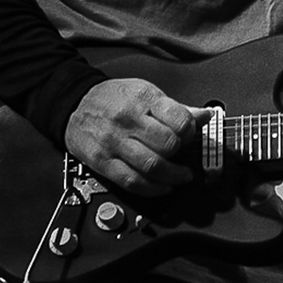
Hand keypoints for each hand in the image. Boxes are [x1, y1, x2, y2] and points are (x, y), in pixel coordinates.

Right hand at [65, 78, 206, 195]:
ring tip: (181, 176)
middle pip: (168, 145)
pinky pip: (133, 182)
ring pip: (152, 166)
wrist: (75, 104)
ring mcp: (114, 142)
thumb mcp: (146, 93)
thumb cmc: (114, 98)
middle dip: (181, 154)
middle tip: (183, 155)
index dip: (190, 132)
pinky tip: (163, 186)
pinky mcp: (103, 162)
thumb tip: (206, 116)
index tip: (189, 136)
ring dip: (173, 177)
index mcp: (143, 98)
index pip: (179, 119)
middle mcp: (128, 119)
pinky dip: (153, 189)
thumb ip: (177, 108)